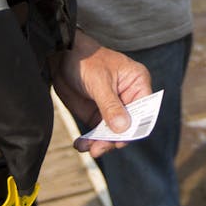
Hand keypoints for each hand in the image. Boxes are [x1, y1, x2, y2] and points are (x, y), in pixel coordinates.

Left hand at [53, 30, 151, 157]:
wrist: (61, 57)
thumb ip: (111, 106)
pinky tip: (81, 144)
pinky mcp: (98, 114)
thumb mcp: (99, 82)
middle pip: (129, 126)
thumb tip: (123, 128)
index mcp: (137, 83)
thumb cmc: (86, 60)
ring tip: (88, 148)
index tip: (121, 141)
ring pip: (113, 134)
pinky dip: (90, 140)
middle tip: (99, 148)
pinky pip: (98, 133)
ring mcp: (113, 108)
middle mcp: (129, 97)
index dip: (135, 128)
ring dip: (101, 143)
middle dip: (114, 139)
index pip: (145, 111)